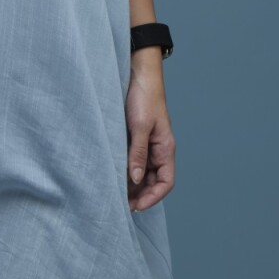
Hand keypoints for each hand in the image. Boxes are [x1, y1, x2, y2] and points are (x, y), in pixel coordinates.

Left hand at [125, 54, 174, 211]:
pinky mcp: (135, 136)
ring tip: (114, 191)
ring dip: (131, 183)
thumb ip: (138, 153)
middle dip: (139, 194)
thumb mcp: (140, 126)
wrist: (138, 72)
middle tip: (120, 203)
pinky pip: (132, 158)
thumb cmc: (144, 97)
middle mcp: (158, 149)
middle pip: (152, 180)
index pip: (166, 182)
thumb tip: (134, 179)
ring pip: (141, 171)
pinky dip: (125, 168)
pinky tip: (112, 172)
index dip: (152, 197)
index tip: (136, 206)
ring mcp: (147, 143)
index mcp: (166, 148)